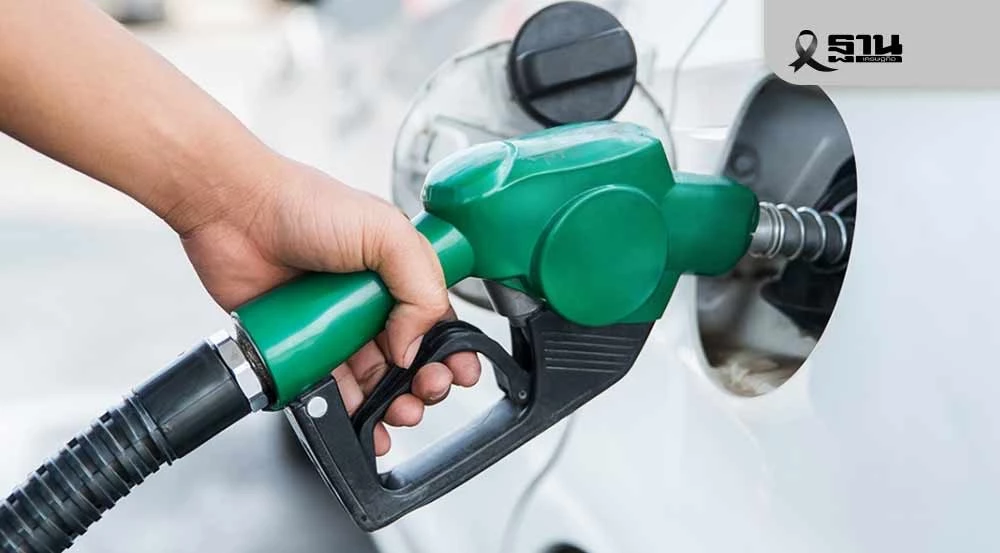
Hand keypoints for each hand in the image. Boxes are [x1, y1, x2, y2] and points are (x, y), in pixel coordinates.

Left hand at [178, 156, 480, 454]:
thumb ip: (420, 287)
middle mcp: (371, 300)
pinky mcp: (303, 347)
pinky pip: (331, 388)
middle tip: (427, 390)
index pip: (438, 320)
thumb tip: (413, 346)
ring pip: (375, 380)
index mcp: (399, 271)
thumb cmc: (304, 204)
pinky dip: (349, 411)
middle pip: (412, 357)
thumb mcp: (385, 231)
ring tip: (399, 411)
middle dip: (427, 381)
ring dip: (393, 403)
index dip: (453, 348)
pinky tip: (361, 419)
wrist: (234, 212)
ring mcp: (337, 326)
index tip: (459, 370)